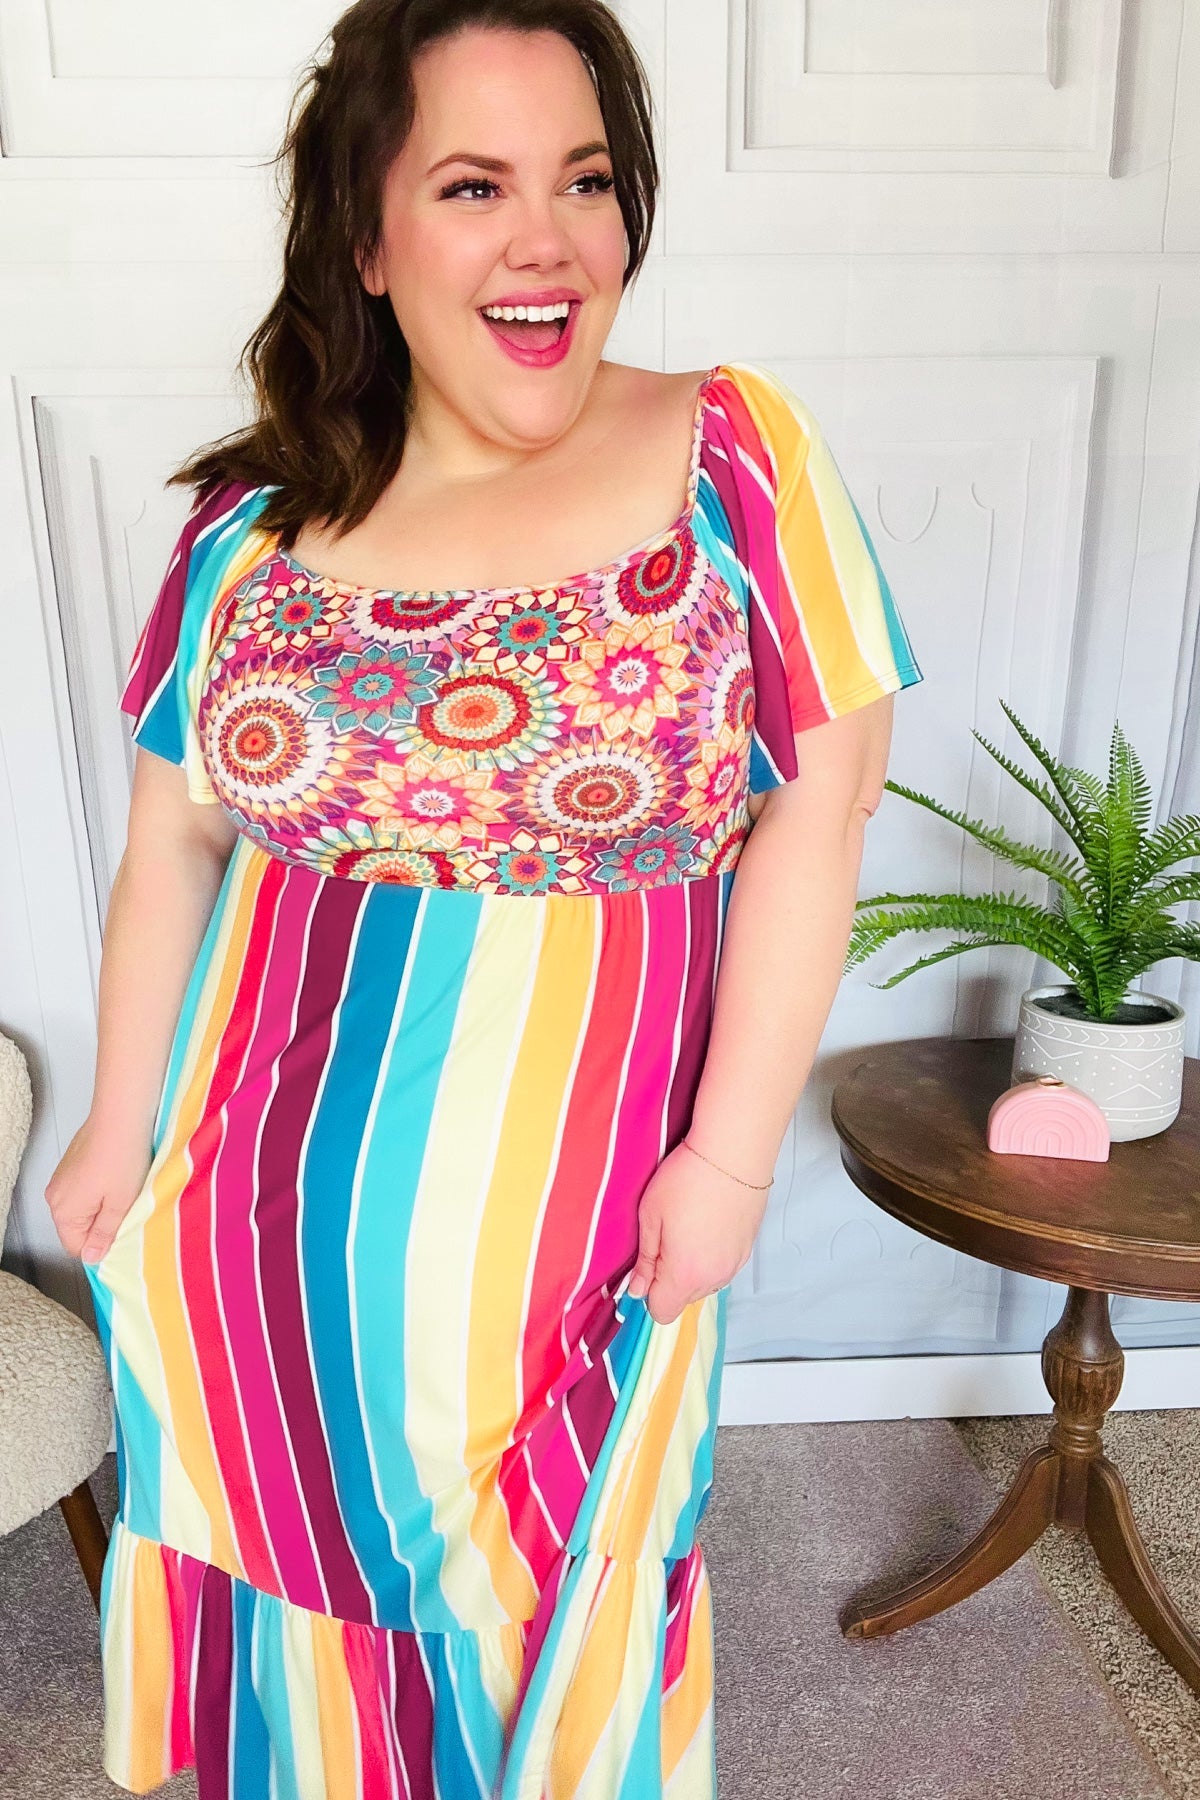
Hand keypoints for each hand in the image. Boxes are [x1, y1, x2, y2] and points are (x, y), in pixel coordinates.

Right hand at [44, 1117, 150, 1262]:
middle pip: (77, 1228)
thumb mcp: (120, 1204)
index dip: (101, 1245)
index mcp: (64, 1212)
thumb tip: (92, 1257)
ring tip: (124, 1190)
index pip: (77, 1248)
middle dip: (102, 1224)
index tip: (123, 1232)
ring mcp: (61, 1179)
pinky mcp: (70, 1164)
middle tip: (127, 1209)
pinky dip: (99, 1188)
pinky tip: (117, 1175)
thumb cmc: (123, 1158)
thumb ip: (105, 1234)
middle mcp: (55, 1197)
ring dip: (103, 1205)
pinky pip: (82, 1190)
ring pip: (82, 1207)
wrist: (120, 1116)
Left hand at [625, 1140, 770, 1324]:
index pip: (662, 1312)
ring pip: (704, 1283)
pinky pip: (722, 1267)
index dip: (649, 1292)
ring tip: (689, 1227)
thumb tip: (638, 1289)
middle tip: (666, 1237)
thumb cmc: (686, 1179)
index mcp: (684, 1274)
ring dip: (692, 1267)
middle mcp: (713, 1277)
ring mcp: (734, 1265)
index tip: (646, 1265)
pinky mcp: (747, 1250)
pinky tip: (707, 1224)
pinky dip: (712, 1255)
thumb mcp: (650, 1216)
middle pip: (684, 1299)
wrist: (732, 1153)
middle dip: (670, 1278)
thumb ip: (645, 1260)